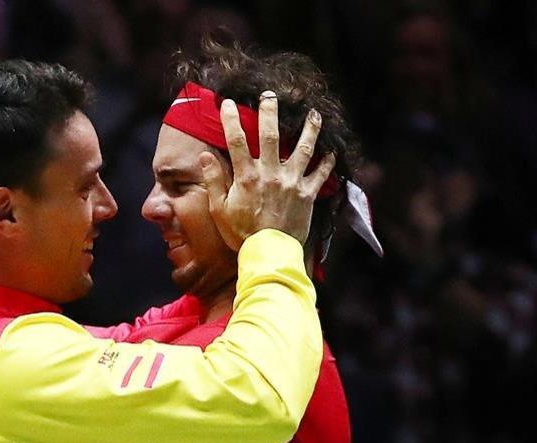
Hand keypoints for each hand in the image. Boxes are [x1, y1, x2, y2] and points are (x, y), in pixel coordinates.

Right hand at [201, 92, 335, 249]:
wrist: (268, 254)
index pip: (237, 140)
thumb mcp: (219, 209)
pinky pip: (320, 175)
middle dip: (270, 112)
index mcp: (247, 176)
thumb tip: (205, 156)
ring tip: (313, 114)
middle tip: (271, 95)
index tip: (228, 103)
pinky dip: (327, 162)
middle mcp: (271, 174)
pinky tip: (332, 151)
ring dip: (309, 129)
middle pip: (271, 135)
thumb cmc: (241, 234)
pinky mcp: (307, 195)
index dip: (231, 119)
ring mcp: (291, 183)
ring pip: (303, 149)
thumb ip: (214, 181)